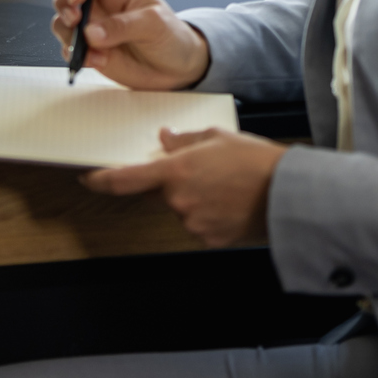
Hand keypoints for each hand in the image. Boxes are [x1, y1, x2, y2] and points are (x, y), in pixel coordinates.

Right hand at [52, 0, 210, 89]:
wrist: (177, 70)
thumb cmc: (171, 37)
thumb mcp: (154, 25)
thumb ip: (123, 26)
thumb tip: (91, 33)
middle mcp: (99, 3)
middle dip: (61, 1)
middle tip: (74, 20)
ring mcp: (92, 26)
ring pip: (62, 21)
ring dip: (68, 34)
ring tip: (91, 49)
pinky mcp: (89, 49)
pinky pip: (69, 49)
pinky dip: (76, 56)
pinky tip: (97, 61)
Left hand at [84, 127, 285, 246]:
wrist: (288, 195)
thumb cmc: (256, 162)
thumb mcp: (218, 138)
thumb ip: (184, 140)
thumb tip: (165, 140)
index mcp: (176, 172)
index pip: (124, 180)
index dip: (101, 181)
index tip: (89, 178)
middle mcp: (179, 201)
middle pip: (159, 193)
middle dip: (173, 183)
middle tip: (204, 173)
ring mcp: (193, 223)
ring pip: (181, 209)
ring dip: (194, 199)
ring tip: (225, 186)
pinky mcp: (209, 239)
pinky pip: (198, 225)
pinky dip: (209, 215)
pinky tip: (230, 203)